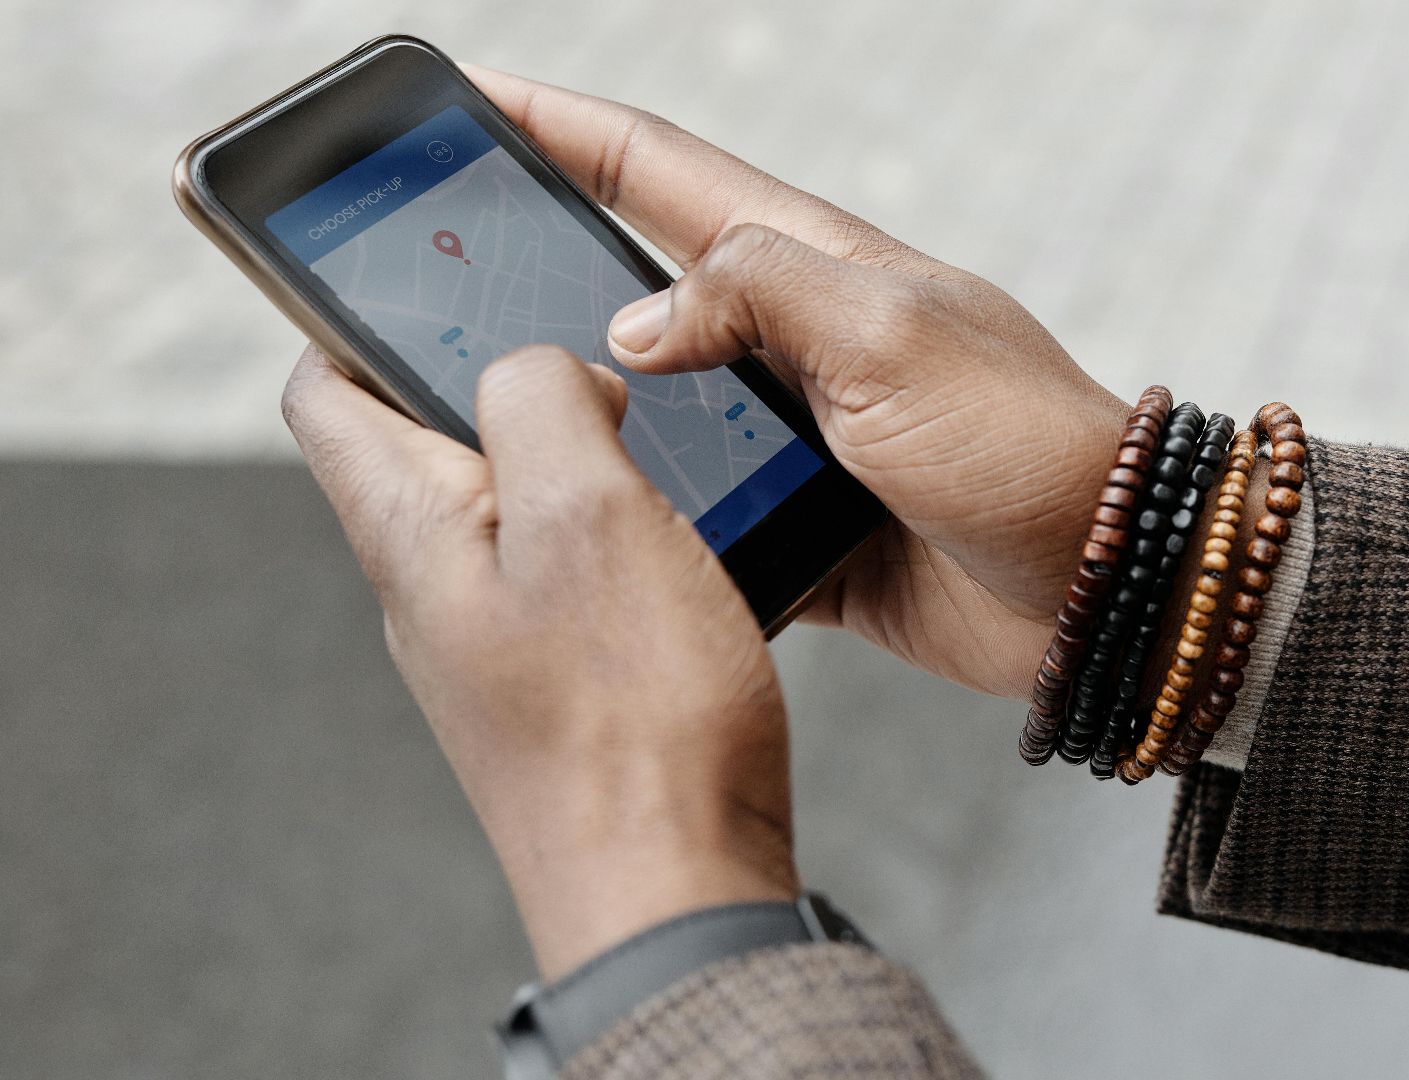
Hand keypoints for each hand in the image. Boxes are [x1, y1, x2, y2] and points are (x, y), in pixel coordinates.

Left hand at [280, 344, 796, 981]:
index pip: (323, 392)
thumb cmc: (633, 718)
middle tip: (591, 349)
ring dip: (573, 456)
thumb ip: (540, 401)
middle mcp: (432, 589)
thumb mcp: (587, 513)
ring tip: (654, 440)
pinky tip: (683, 537)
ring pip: (508, 506)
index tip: (439, 274)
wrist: (677, 888)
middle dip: (496, 377)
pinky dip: (615, 529)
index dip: (359, 315)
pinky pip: (569, 573)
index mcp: (410, 531)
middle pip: (423, 442)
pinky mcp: (559, 685)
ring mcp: (494, 643)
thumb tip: (540, 367)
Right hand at [469, 67, 1128, 697]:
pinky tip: (584, 527)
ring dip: (580, 403)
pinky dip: (646, 514)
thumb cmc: (1026, 444)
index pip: (658, 171)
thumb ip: (757, 297)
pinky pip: (701, 511)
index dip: (561, 127)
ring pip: (657, 407)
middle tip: (436, 265)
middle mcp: (799, 341)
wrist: (1105, 586)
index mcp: (817, 264)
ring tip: (477, 410)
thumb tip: (635, 320)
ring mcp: (800, 436)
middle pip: (640, 282)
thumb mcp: (889, 335)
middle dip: (539, 264)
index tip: (469, 95)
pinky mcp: (804, 526)